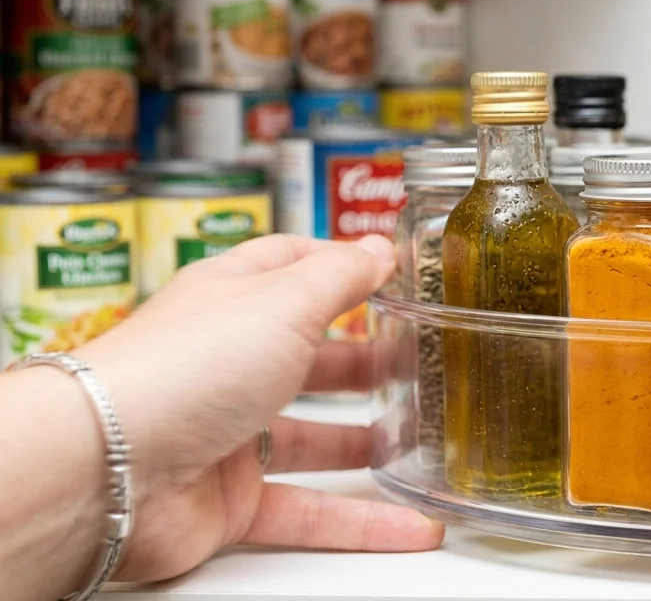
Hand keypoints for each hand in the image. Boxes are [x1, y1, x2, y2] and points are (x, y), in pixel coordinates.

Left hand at [80, 234, 443, 582]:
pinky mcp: (228, 501)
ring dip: (363, 442)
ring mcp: (225, 434)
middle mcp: (226, 363)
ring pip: (309, 438)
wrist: (106, 470)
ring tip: (417, 440)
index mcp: (232, 300)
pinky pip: (306, 512)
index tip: (394, 274)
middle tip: (417, 362)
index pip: (290, 267)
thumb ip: (341, 276)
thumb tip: (381, 251)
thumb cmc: (186, 366)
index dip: (340, 266)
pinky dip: (359, 521)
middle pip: (305, 356)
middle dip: (363, 361)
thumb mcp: (284, 300)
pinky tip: (408, 525)